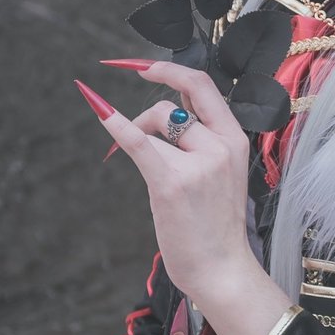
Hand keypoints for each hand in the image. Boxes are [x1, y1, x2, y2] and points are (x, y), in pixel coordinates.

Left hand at [76, 68, 292, 334]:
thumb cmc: (215, 225)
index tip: (148, 67)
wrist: (221, 266)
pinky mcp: (171, 181)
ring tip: (140, 161)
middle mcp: (220, 145)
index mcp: (235, 140)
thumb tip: (171, 115)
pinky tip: (98, 110)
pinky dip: (115, 124)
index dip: (173, 70)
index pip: (205, 86)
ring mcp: (198, 163)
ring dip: (137, 132)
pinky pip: (138, 141)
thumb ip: (204, 141)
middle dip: (149, 92)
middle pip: (174, 102)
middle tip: (127, 90)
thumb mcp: (224, 173)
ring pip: (156, 122)